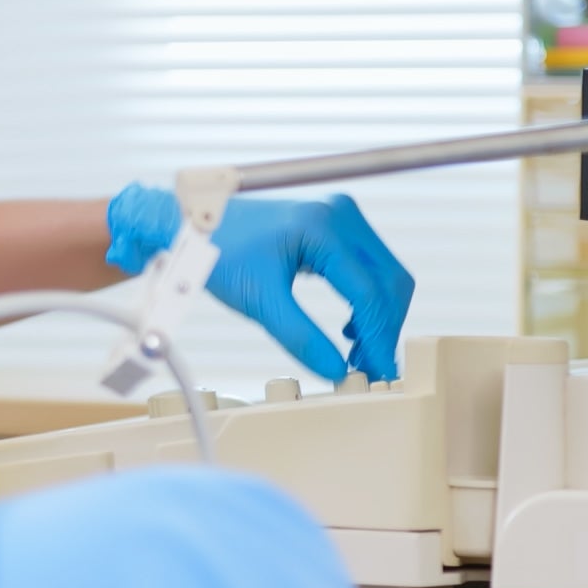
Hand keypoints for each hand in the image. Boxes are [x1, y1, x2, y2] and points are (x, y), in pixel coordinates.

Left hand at [106, 185, 414, 383]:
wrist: (197, 225)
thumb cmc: (219, 252)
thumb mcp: (258, 301)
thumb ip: (300, 337)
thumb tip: (338, 371)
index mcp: (323, 227)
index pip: (370, 291)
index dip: (378, 337)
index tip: (378, 372)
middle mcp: (341, 215)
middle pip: (389, 281)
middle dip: (384, 329)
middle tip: (371, 370)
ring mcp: (342, 217)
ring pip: (386, 275)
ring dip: (380, 317)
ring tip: (358, 355)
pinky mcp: (338, 226)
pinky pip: (371, 268)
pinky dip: (368, 301)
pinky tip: (350, 329)